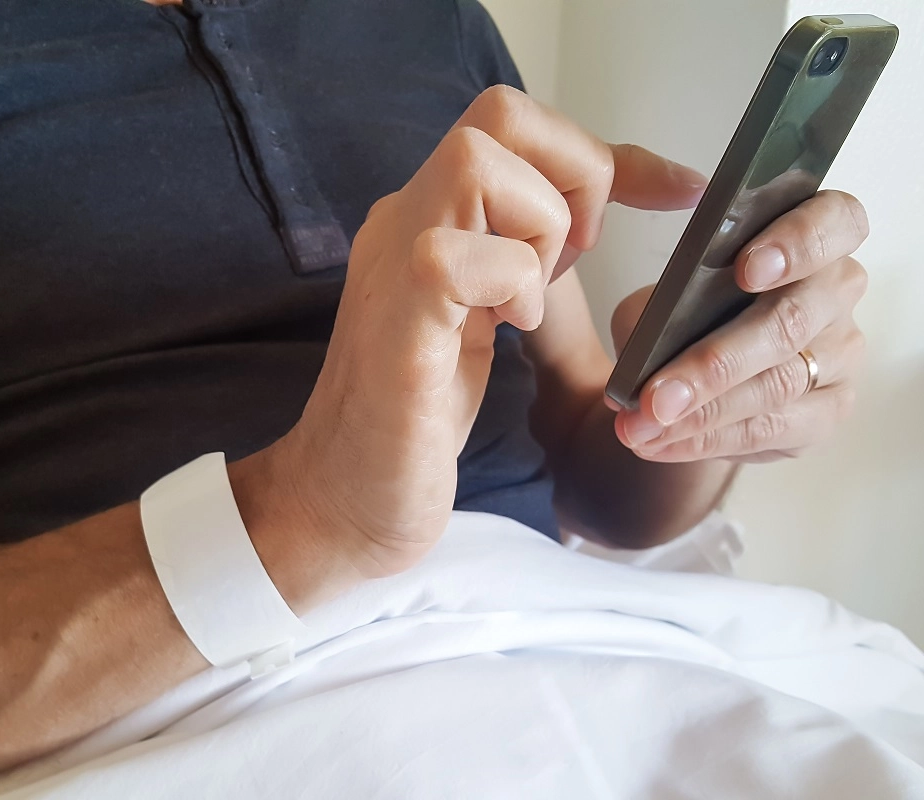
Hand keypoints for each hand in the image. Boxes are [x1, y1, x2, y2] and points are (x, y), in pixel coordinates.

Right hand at [258, 87, 705, 579]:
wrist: (341, 500)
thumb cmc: (415, 420)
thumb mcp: (489, 315)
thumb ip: (532, 254)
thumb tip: (604, 204)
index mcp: (427, 219)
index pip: (514, 126)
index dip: (604, 153)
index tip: (674, 194)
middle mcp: (402, 222)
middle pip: (498, 114)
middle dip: (574, 174)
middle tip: (577, 257)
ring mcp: (393, 265)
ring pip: (478, 162)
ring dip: (540, 231)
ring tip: (527, 305)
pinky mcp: (401, 324)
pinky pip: (463, 255)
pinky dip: (514, 285)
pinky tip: (506, 333)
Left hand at [613, 190, 868, 463]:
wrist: (690, 373)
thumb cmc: (684, 314)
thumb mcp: (662, 295)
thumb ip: (659, 305)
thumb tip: (647, 347)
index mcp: (809, 236)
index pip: (835, 221)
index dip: (797, 243)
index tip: (746, 270)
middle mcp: (835, 292)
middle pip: (790, 322)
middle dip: (715, 363)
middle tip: (655, 396)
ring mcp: (840, 355)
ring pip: (777, 384)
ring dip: (701, 411)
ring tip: (641, 426)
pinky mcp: (826, 412)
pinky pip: (770, 430)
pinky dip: (706, 439)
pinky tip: (661, 442)